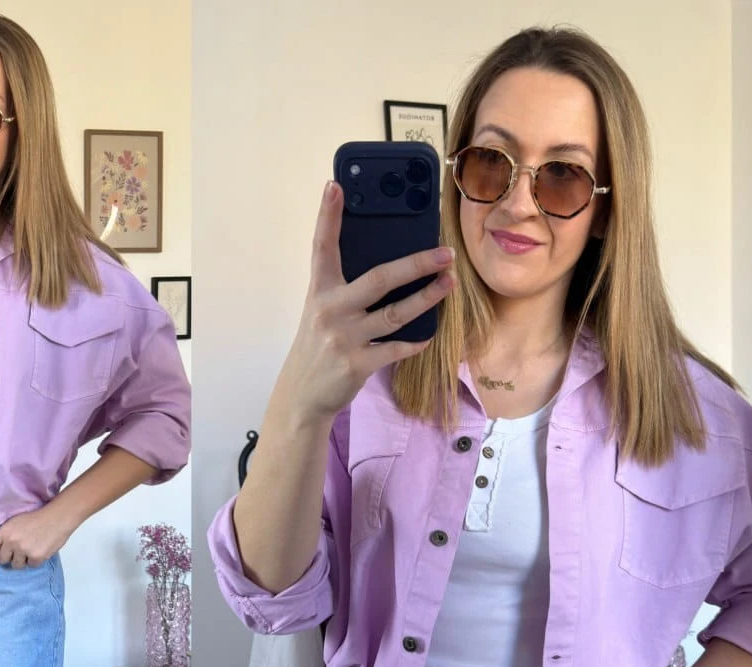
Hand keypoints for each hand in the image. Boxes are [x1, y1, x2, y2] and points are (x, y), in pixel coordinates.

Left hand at [0, 505, 73, 568]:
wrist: (57, 518)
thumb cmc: (37, 518)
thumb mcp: (14, 522)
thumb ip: (3, 536)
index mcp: (4, 532)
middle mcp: (12, 542)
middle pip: (2, 560)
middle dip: (9, 557)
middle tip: (19, 550)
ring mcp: (24, 550)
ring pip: (17, 565)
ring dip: (23, 560)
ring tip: (30, 548)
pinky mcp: (36, 557)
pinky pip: (31, 566)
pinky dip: (35, 560)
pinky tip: (39, 549)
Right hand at [277, 181, 457, 421]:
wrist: (302, 395)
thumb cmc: (318, 347)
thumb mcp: (322, 313)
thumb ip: (345, 290)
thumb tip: (389, 268)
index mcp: (320, 292)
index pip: (322, 247)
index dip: (327, 216)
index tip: (334, 186)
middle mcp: (331, 310)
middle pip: (380, 279)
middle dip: (417, 263)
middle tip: (446, 253)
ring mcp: (344, 338)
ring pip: (396, 313)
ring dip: (428, 297)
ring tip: (449, 283)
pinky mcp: (357, 364)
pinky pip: (396, 348)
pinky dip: (415, 341)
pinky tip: (428, 334)